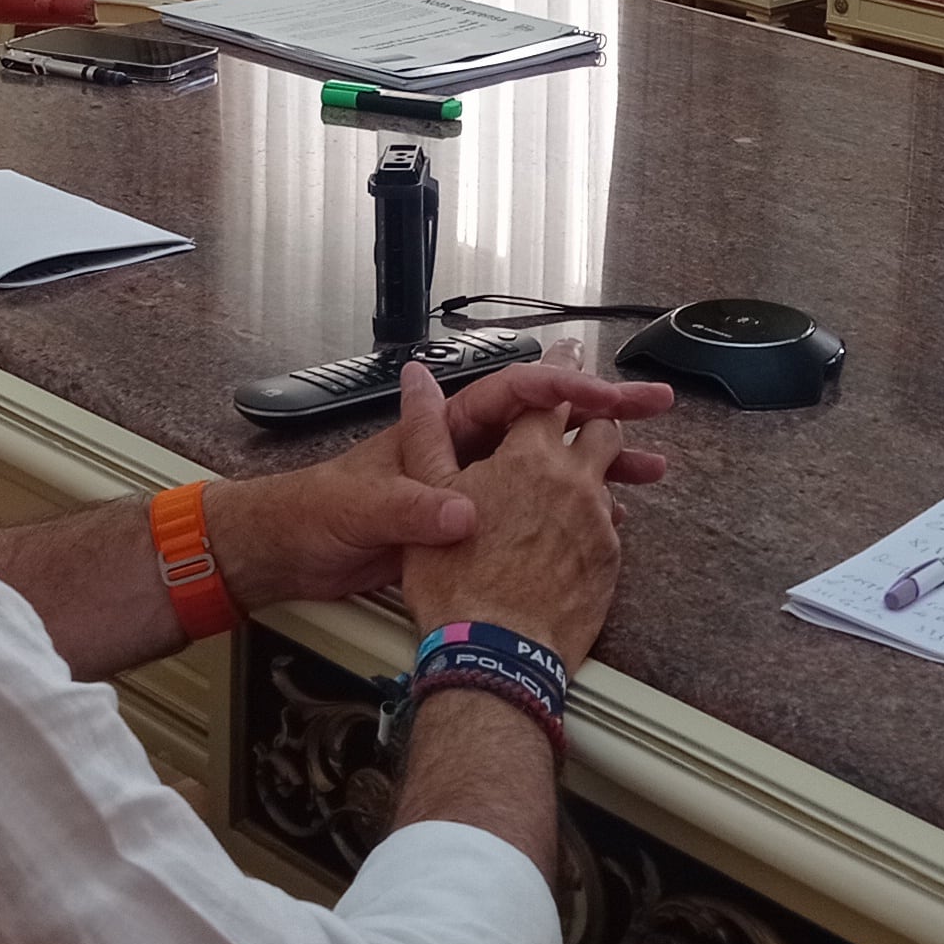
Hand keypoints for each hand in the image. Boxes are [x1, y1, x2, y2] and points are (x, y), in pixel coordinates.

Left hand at [207, 355, 669, 614]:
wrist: (287, 555)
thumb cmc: (316, 515)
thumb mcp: (363, 509)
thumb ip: (414, 506)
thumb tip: (467, 509)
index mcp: (442, 428)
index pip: (516, 392)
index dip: (566, 388)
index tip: (611, 396)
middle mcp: (463, 449)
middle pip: (544, 418)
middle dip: (601, 412)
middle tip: (657, 408)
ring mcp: (470, 485)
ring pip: (546, 463)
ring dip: (597, 463)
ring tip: (652, 469)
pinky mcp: (470, 524)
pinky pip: (535, 509)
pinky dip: (572, 511)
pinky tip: (607, 523)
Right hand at [399, 362, 630, 666]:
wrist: (494, 653)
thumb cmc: (454, 580)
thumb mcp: (425, 495)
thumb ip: (426, 431)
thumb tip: (417, 379)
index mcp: (527, 456)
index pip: (551, 396)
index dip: (562, 370)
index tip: (572, 353)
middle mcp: (571, 480)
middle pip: (601, 428)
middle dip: (600, 411)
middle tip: (606, 400)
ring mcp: (596, 521)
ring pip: (611, 474)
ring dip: (610, 460)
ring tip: (612, 455)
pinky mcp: (608, 561)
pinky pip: (611, 523)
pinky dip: (601, 512)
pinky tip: (588, 521)